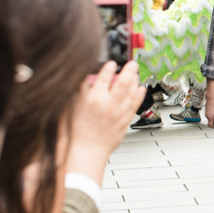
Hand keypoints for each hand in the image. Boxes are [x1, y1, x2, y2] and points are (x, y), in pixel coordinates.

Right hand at [66, 62, 145, 184]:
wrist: (88, 149)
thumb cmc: (79, 131)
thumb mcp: (73, 106)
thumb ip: (81, 90)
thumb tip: (87, 77)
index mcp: (93, 99)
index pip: (104, 77)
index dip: (109, 67)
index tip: (111, 63)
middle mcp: (108, 104)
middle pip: (123, 81)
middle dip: (129, 70)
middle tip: (132, 64)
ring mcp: (119, 112)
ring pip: (132, 92)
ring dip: (135, 80)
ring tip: (135, 74)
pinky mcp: (126, 120)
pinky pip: (136, 104)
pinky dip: (140, 95)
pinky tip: (141, 89)